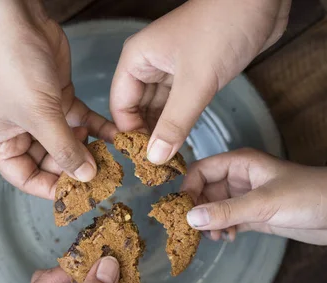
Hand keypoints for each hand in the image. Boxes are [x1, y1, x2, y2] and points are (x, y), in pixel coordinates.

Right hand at [0, 0, 116, 198]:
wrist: (16, 20)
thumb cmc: (13, 67)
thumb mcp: (39, 115)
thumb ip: (63, 148)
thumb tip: (85, 176)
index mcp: (1, 143)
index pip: (26, 178)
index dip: (51, 188)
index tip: (79, 193)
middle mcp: (19, 132)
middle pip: (50, 162)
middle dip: (75, 167)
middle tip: (105, 175)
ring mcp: (40, 115)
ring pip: (67, 142)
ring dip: (89, 148)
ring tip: (115, 157)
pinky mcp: (58, 98)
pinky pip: (79, 120)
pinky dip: (96, 127)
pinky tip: (117, 136)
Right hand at [110, 0, 289, 164]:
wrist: (262, 1)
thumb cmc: (223, 27)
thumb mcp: (196, 81)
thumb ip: (175, 123)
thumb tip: (155, 157)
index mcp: (137, 60)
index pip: (121, 106)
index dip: (130, 133)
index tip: (143, 160)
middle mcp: (148, 65)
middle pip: (137, 109)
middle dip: (146, 136)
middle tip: (156, 166)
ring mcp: (170, 69)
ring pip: (158, 108)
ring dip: (163, 132)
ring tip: (168, 159)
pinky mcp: (192, 74)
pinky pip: (178, 105)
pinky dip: (179, 123)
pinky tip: (181, 142)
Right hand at [181, 148, 326, 244]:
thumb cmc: (309, 196)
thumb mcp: (264, 203)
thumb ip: (226, 211)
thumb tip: (190, 219)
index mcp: (240, 163)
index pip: (200, 171)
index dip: (188, 189)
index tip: (182, 211)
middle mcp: (239, 178)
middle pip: (204, 191)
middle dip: (198, 211)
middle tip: (196, 231)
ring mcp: (246, 197)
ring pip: (214, 208)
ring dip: (210, 223)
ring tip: (216, 237)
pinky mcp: (254, 215)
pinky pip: (228, 220)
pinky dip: (223, 229)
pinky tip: (229, 238)